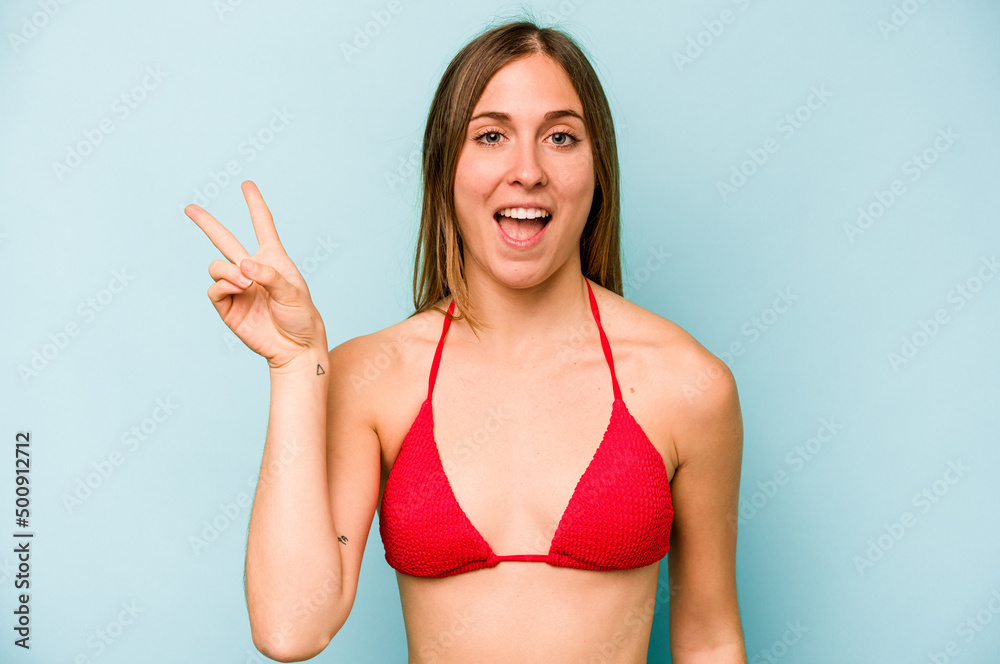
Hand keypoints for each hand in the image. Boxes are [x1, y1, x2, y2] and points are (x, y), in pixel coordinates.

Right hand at [185, 181, 326, 369]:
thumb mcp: (293, 292)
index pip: (262, 226)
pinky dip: (224, 285)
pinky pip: (214, 289)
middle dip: (206, 223)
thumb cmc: (301, 317)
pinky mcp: (228, 307)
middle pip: (224, 240)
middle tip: (189, 208)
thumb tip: (242, 265)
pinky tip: (239, 290)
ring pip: (216, 266)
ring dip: (227, 271)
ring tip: (245, 283)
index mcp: (272, 259)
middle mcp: (252, 270)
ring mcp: (238, 288)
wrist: (295, 348)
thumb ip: (269, 275)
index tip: (247, 185)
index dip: (255, 205)